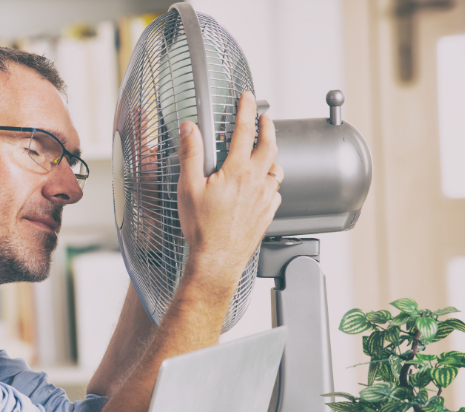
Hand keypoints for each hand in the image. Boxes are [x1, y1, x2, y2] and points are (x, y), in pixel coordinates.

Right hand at [176, 91, 281, 299]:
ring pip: (276, 170)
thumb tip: (190, 129)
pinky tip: (263, 186)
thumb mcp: (188, 187)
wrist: (216, 260)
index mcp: (237, 171)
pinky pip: (276, 192)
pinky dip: (271, 183)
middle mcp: (256, 182)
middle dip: (268, 127)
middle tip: (265, 118)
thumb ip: (190, 154)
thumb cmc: (201, 228)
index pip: (245, 131)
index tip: (248, 98)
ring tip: (264, 153)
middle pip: (270, 146)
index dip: (246, 110)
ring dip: (271, 157)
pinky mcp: (268, 215)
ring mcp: (265, 199)